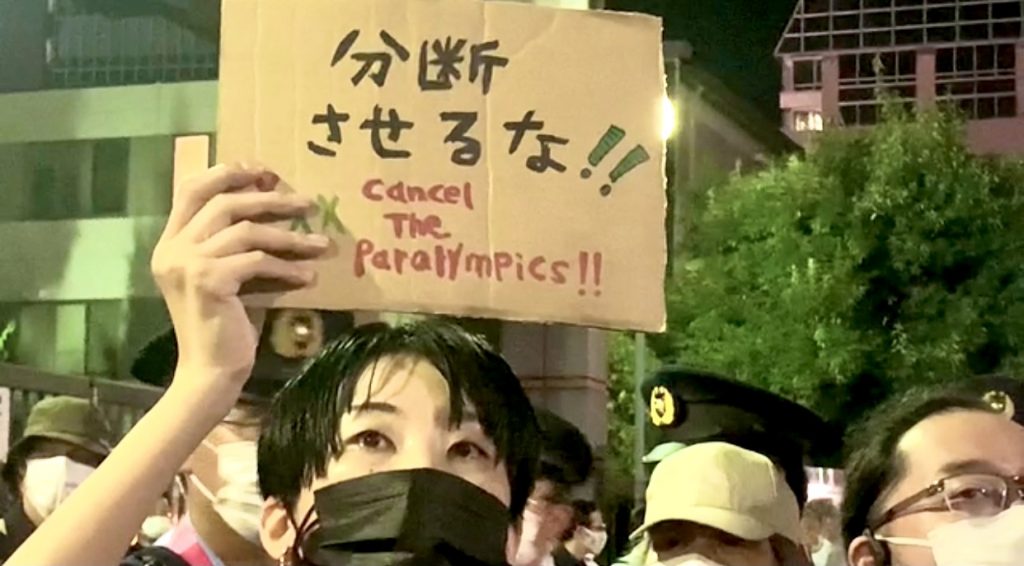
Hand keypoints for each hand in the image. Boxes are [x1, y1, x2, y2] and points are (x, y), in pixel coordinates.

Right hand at [151, 163, 327, 402]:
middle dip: (270, 199)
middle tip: (307, 203)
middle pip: (224, 202)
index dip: (228, 173)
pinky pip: (257, 260)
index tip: (265, 172)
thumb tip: (275, 203)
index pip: (191, 189)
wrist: (211, 372)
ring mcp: (187, 264)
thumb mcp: (226, 276)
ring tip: (323, 245)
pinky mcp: (208, 281)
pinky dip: (288, 267)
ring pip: (247, 231)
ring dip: (291, 236)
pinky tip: (309, 277)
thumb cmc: (225, 326)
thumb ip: (233, 243)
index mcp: (170, 243)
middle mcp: (172, 249)